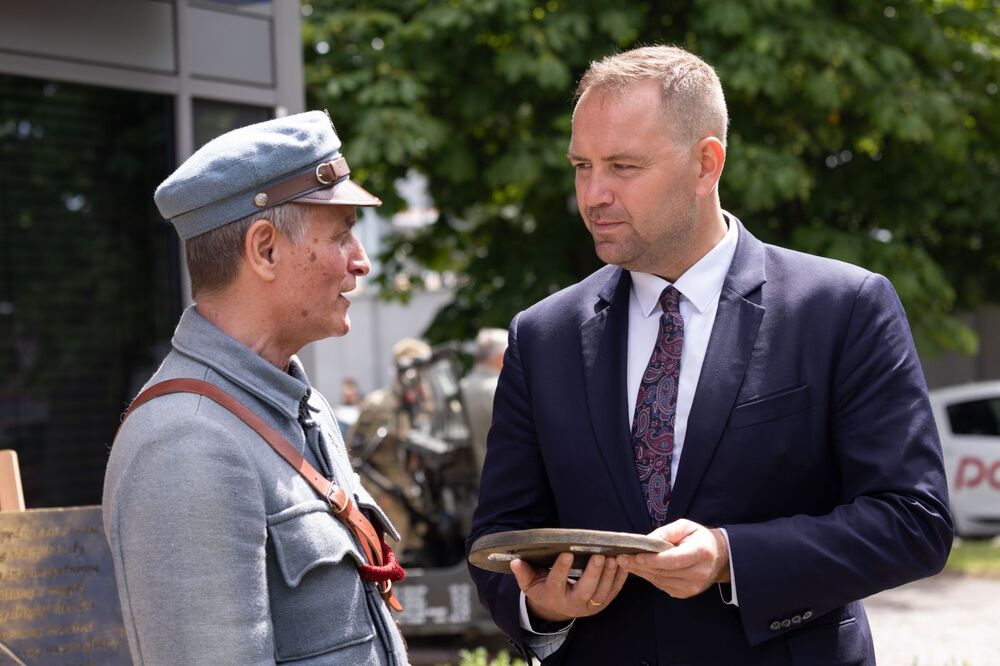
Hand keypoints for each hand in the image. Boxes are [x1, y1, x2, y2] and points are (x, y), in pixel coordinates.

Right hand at [511, 551, 627, 622]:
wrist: (556, 609)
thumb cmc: (542, 589)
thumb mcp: (529, 583)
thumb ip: (523, 572)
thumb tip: (514, 561)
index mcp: (553, 596)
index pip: (556, 582)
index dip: (561, 569)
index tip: (566, 553)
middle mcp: (572, 604)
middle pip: (585, 590)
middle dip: (593, 573)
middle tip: (598, 555)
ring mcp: (589, 606)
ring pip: (602, 592)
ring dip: (609, 574)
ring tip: (614, 556)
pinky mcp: (602, 603)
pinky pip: (613, 591)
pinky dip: (620, 577)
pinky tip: (623, 562)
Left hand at [616, 519, 729, 598]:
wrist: (717, 557)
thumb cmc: (698, 538)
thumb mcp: (685, 526)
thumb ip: (667, 532)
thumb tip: (647, 541)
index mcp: (701, 553)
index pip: (674, 560)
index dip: (653, 559)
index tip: (634, 555)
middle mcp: (698, 573)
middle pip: (663, 571)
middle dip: (639, 565)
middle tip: (620, 558)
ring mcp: (692, 587)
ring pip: (660, 580)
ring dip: (640, 572)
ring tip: (624, 562)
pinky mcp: (685, 594)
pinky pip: (661, 585)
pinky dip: (648, 577)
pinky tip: (637, 569)